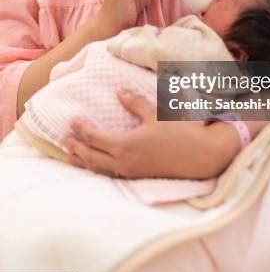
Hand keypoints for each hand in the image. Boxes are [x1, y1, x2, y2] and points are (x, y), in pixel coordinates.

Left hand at [63, 92, 238, 179]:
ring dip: (84, 162)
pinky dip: (99, 170)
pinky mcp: (140, 178)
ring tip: (73, 156)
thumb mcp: (157, 113)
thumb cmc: (181, 132)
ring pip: (100, 170)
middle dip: (76, 148)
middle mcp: (124, 163)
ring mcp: (132, 173)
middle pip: (91, 158)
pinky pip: (111, 175)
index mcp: (126, 146)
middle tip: (65, 140)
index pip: (95, 138)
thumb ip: (135, 103)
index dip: (82, 129)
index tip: (73, 121)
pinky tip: (98, 166)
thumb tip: (120, 93)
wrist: (202, 156)